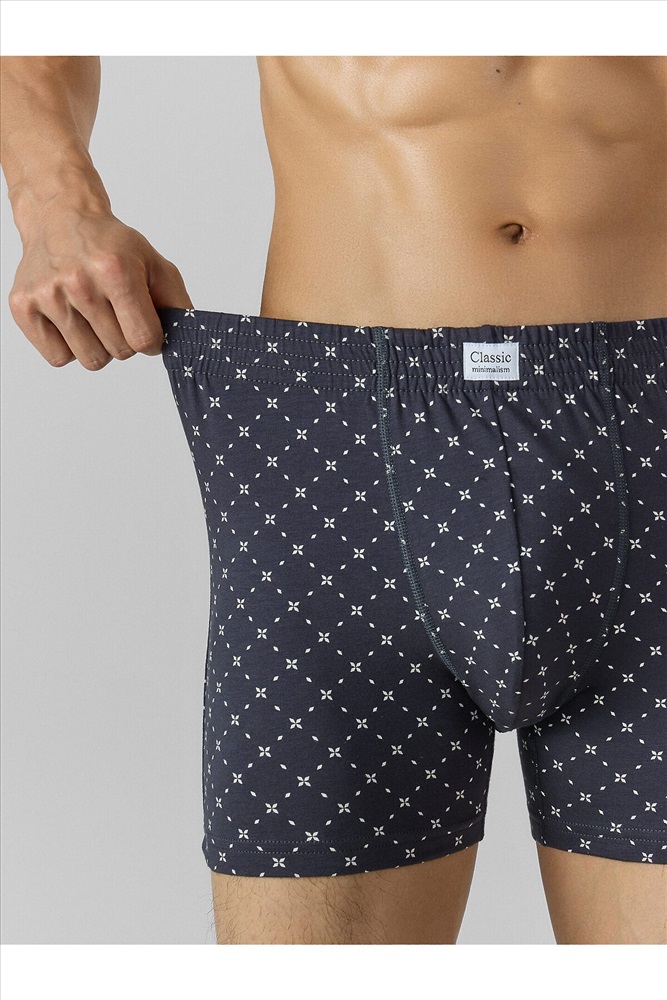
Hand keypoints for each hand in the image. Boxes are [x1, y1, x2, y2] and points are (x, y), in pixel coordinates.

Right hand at [8, 209, 193, 369]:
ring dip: (99, 346)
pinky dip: (70, 347)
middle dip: (126, 339)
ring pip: (91, 360)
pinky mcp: (23, 306)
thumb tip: (189, 338)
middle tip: (117, 313)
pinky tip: (72, 320)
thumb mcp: (154, 263)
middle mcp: (78, 282)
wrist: (60, 217)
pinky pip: (58, 358)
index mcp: (115, 270)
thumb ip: (176, 302)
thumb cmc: (109, 244)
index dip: (151, 340)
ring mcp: (48, 296)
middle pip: (119, 353)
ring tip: (95, 316)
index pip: (143, 340)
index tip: (147, 327)